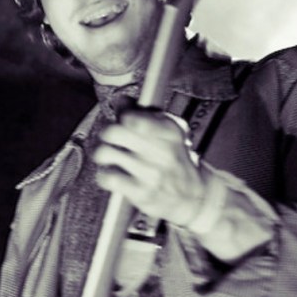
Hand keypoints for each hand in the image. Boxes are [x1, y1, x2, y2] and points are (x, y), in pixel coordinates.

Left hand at [92, 108, 205, 227]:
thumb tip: (122, 100)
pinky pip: (107, 177)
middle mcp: (162, 152)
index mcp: (169, 131)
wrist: (194, 196)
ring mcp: (152, 174)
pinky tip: (113, 173)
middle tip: (111, 137)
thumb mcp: (168, 132)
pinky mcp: (141, 193)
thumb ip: (143, 114)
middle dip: (107, 132)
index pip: (134, 118)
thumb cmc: (175, 160)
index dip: (123, 117)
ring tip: (110, 156)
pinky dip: (104, 174)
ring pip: (105, 153)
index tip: (125, 121)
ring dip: (103, 153)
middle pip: (113, 132)